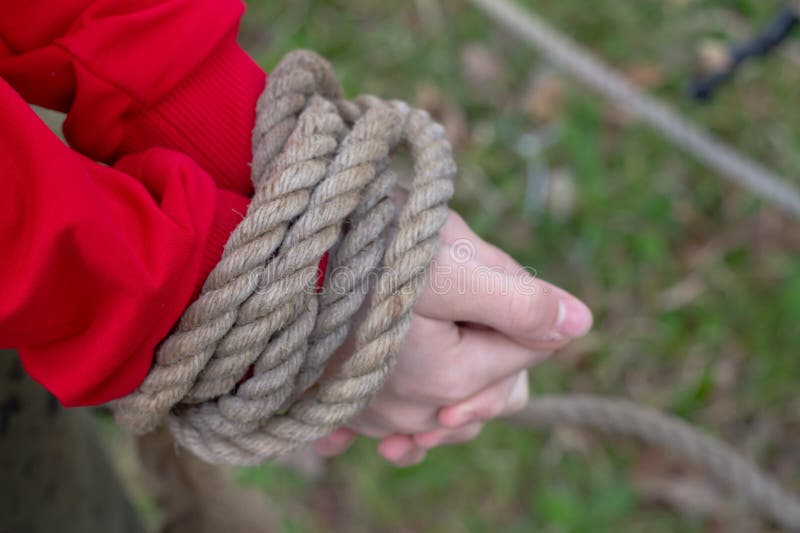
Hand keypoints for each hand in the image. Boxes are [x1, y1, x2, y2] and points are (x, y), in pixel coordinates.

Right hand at [314, 211, 591, 465]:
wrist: (272, 260)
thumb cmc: (361, 251)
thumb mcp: (449, 264)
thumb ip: (520, 300)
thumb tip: (581, 323)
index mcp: (456, 377)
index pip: (532, 348)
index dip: (521, 301)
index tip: (483, 266)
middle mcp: (417, 410)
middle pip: (494, 387)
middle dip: (492, 342)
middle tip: (462, 295)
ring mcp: (377, 416)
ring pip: (448, 407)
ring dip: (454, 380)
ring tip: (437, 333)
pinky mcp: (343, 408)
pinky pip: (391, 425)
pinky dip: (402, 408)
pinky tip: (398, 387)